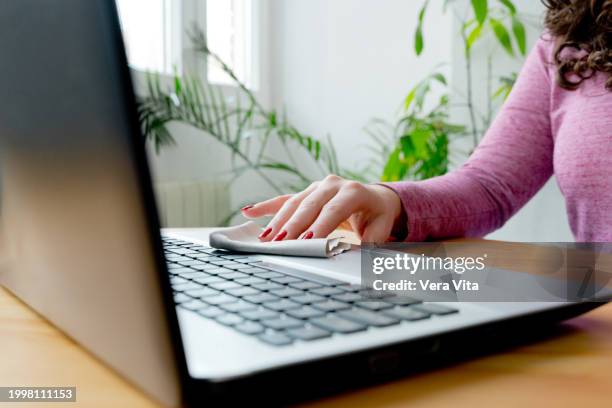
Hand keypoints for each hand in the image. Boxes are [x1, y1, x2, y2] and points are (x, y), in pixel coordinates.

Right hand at [241, 175, 403, 242]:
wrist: (376, 198)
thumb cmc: (378, 216)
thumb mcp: (382, 228)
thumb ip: (372, 240)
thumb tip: (359, 253)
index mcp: (352, 192)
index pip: (333, 210)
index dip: (319, 226)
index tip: (307, 241)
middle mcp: (332, 184)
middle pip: (309, 206)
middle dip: (293, 226)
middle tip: (280, 243)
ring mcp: (316, 186)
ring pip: (294, 202)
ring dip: (278, 221)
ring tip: (265, 239)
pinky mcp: (305, 192)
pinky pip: (283, 199)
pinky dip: (266, 206)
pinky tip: (249, 211)